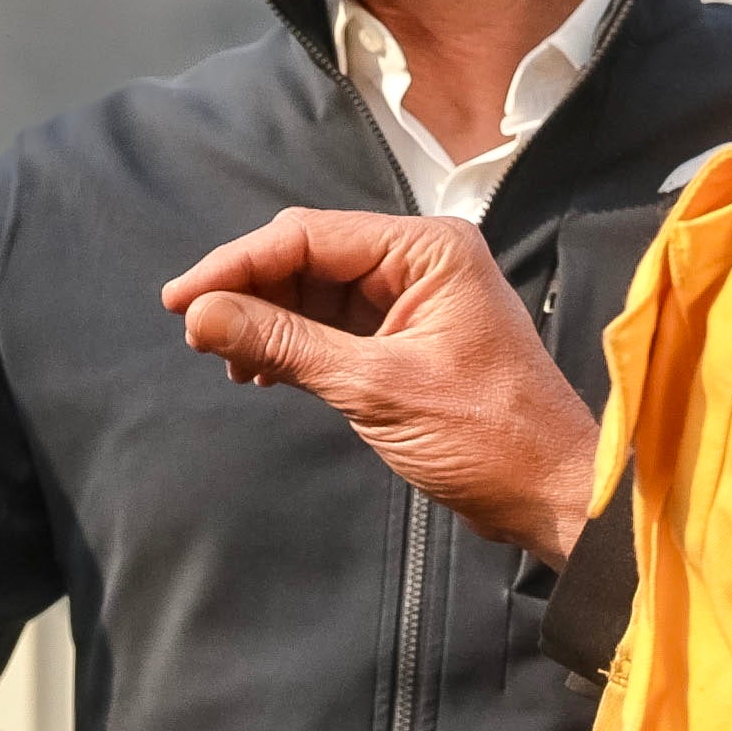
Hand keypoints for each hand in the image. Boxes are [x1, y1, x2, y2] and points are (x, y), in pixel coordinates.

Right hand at [164, 209, 601, 562]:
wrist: (551, 493)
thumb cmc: (489, 438)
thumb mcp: (375, 387)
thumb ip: (285, 345)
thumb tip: (202, 316)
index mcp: (428, 249)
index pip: (308, 237)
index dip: (236, 265)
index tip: (180, 300)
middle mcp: (421, 260)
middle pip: (307, 257)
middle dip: (247, 292)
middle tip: (193, 331)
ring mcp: (413, 298)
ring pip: (313, 292)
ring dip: (265, 322)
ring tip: (228, 361)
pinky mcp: (405, 337)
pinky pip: (331, 324)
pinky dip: (291, 345)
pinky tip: (260, 371)